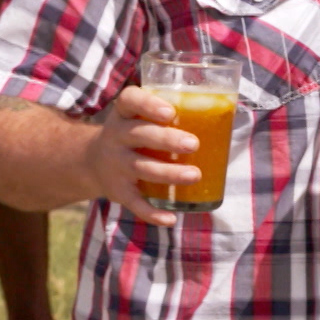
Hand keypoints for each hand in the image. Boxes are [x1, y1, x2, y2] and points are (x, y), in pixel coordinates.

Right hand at [83, 85, 201, 227]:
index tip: (171, 112)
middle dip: (167, 140)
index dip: (148, 104)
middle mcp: (116, 137)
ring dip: (168, 173)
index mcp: (125, 114)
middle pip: (139, 135)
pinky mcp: (118, 191)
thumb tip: (228, 113)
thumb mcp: (140, 117)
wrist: (91, 162)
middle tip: (194, 144)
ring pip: (141, 168)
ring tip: (195, 175)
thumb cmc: (134, 133)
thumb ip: (173, 114)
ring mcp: (116, 165)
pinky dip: (152, 213)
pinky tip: (171, 219)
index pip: (130, 100)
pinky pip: (135, 203)